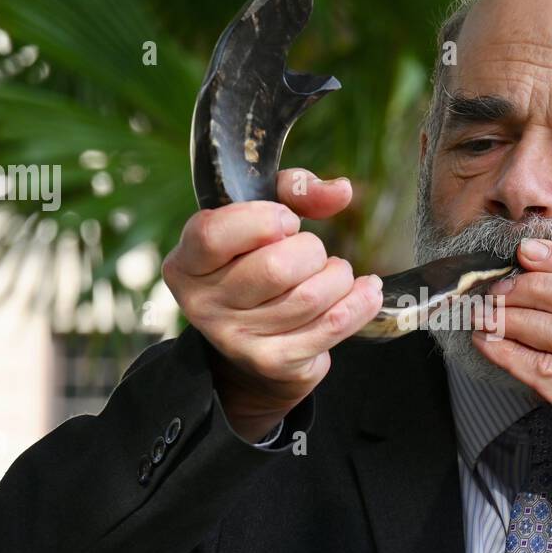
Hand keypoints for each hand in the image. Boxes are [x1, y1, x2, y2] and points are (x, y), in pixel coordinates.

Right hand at [162, 168, 383, 442]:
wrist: (252, 340)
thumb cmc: (256, 262)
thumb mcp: (260, 217)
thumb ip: (293, 191)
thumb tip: (342, 191)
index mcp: (186, 262)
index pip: (214, 235)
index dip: (263, 219)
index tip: (286, 220)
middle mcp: (203, 304)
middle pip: (275, 268)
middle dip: (311, 251)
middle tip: (313, 253)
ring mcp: (236, 339)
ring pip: (310, 297)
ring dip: (338, 276)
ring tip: (335, 273)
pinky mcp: (273, 361)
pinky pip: (332, 326)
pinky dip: (359, 303)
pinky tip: (365, 291)